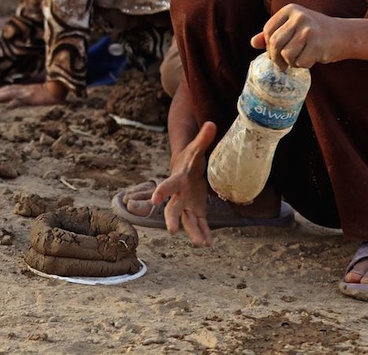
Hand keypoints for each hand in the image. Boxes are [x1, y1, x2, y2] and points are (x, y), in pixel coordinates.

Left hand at [0, 81, 65, 106]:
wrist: (62, 88)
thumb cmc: (56, 91)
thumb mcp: (43, 94)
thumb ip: (36, 96)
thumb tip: (28, 101)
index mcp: (28, 89)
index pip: (12, 88)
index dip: (2, 91)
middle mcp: (26, 90)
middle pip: (8, 89)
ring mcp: (28, 93)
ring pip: (11, 93)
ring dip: (0, 96)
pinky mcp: (32, 97)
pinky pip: (20, 100)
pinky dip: (13, 103)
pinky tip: (7, 106)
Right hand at [150, 121, 217, 245]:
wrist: (186, 170)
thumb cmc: (190, 158)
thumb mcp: (196, 149)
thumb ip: (203, 138)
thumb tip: (212, 124)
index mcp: (177, 180)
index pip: (167, 185)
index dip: (161, 191)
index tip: (155, 200)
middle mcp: (179, 195)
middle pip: (172, 208)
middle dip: (172, 219)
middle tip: (172, 231)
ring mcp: (186, 205)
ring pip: (187, 221)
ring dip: (194, 232)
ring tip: (202, 245)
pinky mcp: (196, 210)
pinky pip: (199, 224)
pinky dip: (203, 233)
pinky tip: (209, 243)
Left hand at [251, 3, 345, 69]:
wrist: (343, 35)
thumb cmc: (314, 31)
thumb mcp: (292, 26)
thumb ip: (273, 33)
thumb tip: (253, 43)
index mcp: (290, 9)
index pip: (268, 30)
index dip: (268, 45)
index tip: (274, 52)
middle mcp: (299, 17)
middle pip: (275, 43)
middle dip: (275, 57)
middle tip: (281, 63)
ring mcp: (309, 30)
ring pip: (286, 54)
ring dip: (290, 62)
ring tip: (297, 59)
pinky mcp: (318, 44)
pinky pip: (300, 62)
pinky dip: (302, 65)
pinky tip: (309, 59)